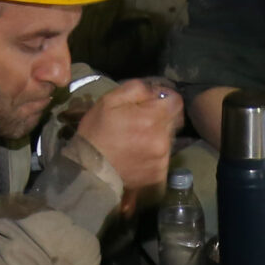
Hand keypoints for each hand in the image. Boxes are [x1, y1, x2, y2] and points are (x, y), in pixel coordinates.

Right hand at [74, 80, 181, 195]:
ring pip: (169, 141)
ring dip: (157, 138)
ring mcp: (162, 159)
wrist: (88, 171)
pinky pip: (163, 160)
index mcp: (152, 118)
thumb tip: (155, 90)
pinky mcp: (159, 175)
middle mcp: (163, 139)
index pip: (176, 101)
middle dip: (160, 119)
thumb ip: (136, 89)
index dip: (165, 98)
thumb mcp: (109, 101)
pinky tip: (138, 157)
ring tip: (136, 142)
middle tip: (139, 124)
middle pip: (173, 121)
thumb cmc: (96, 132)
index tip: (153, 102)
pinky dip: (154, 157)